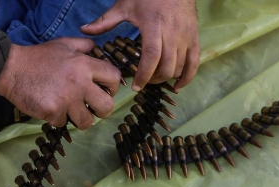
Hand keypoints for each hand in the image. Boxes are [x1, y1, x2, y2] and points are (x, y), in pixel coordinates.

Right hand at [0, 38, 120, 129]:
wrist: (12, 69)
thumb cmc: (39, 57)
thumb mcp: (64, 44)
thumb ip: (84, 46)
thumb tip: (98, 50)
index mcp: (85, 65)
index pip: (114, 78)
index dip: (113, 88)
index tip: (105, 92)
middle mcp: (79, 83)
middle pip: (106, 107)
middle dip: (102, 111)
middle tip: (93, 110)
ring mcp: (66, 100)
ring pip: (86, 122)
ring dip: (80, 119)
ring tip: (71, 112)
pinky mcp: (52, 112)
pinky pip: (62, 123)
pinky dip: (57, 118)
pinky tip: (49, 108)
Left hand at [81, 0, 199, 90]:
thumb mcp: (125, 5)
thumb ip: (105, 21)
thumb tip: (84, 31)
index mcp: (154, 25)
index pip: (151, 56)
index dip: (144, 75)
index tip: (135, 86)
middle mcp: (173, 32)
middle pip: (167, 66)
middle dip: (154, 79)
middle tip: (143, 81)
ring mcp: (186, 36)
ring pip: (179, 66)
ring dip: (167, 78)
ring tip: (155, 78)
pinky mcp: (194, 37)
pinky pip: (194, 62)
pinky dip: (187, 77)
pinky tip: (176, 85)